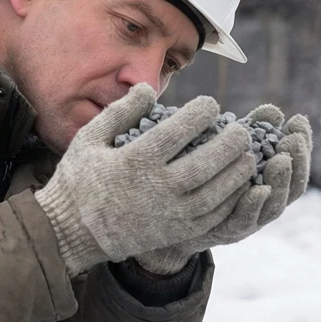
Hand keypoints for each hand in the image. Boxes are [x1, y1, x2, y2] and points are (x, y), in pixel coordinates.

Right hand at [35, 84, 258, 275]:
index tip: (211, 104)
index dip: (200, 114)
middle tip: (241, 130)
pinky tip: (239, 187)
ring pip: (215, 193)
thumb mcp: (88, 139)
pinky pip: (212, 218)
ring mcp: (169, 214)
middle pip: (205, 163)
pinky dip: (231, 202)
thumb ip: (120, 112)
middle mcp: (156, 189)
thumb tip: (148, 88)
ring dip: (237, 173)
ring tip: (248, 156)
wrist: (72, 232)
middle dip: (229, 144)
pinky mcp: (175, 233)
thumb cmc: (79, 180)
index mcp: (135, 161)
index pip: (177, 132)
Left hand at [133, 106, 312, 274]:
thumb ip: (251, 131)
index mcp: (270, 179)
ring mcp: (251, 218)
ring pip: (276, 204)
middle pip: (294, 184)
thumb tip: (273, 110)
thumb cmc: (205, 176)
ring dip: (281, 182)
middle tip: (292, 139)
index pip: (296, 161)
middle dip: (298, 160)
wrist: (173, 216)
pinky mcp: (228, 231)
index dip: (303, 142)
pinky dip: (254, 205)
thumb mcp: (228, 151)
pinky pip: (246, 220)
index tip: (298, 121)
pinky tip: (258, 189)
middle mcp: (266, 201)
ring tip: (281, 160)